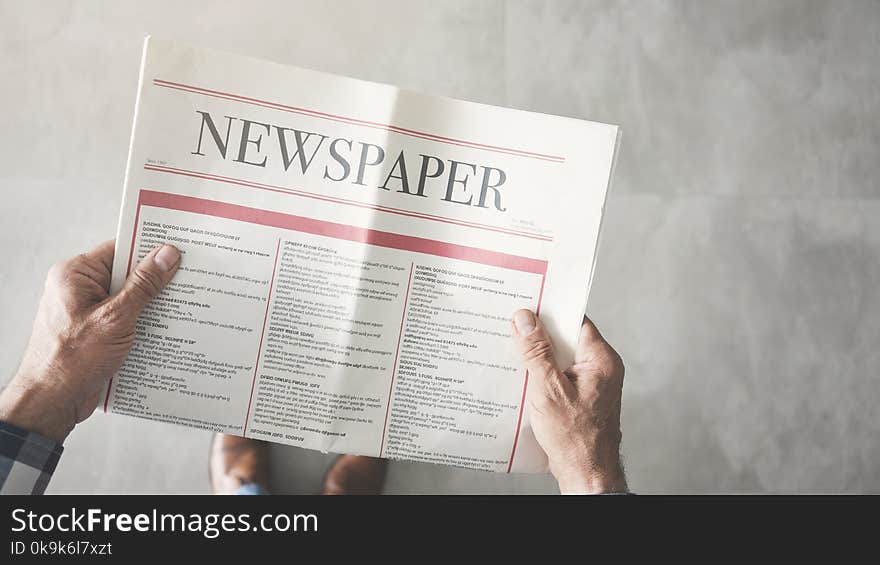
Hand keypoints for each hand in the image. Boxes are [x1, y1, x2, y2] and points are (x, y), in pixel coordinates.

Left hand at [0, 241, 179, 441]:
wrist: (51, 402)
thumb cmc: (71, 360)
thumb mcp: (115, 318)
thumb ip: (143, 286)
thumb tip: (166, 255)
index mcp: (75, 275)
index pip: (120, 250)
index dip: (150, 250)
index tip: (180, 251)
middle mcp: (79, 289)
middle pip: (127, 275)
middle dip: (156, 282)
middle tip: (189, 281)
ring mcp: (87, 312)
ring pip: (129, 299)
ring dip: (152, 307)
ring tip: (182, 309)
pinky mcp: (96, 332)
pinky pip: (126, 319)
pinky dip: (144, 325)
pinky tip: (166, 331)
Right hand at [512, 309, 626, 493]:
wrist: (587, 474)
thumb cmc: (575, 438)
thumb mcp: (548, 390)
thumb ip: (537, 353)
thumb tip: (525, 319)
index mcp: (601, 360)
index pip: (575, 321)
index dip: (550, 312)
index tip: (526, 305)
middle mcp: (601, 368)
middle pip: (566, 339)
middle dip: (538, 335)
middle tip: (510, 327)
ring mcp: (592, 383)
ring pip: (561, 358)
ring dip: (538, 357)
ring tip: (511, 352)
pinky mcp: (582, 397)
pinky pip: (560, 375)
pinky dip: (542, 374)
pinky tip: (522, 378)